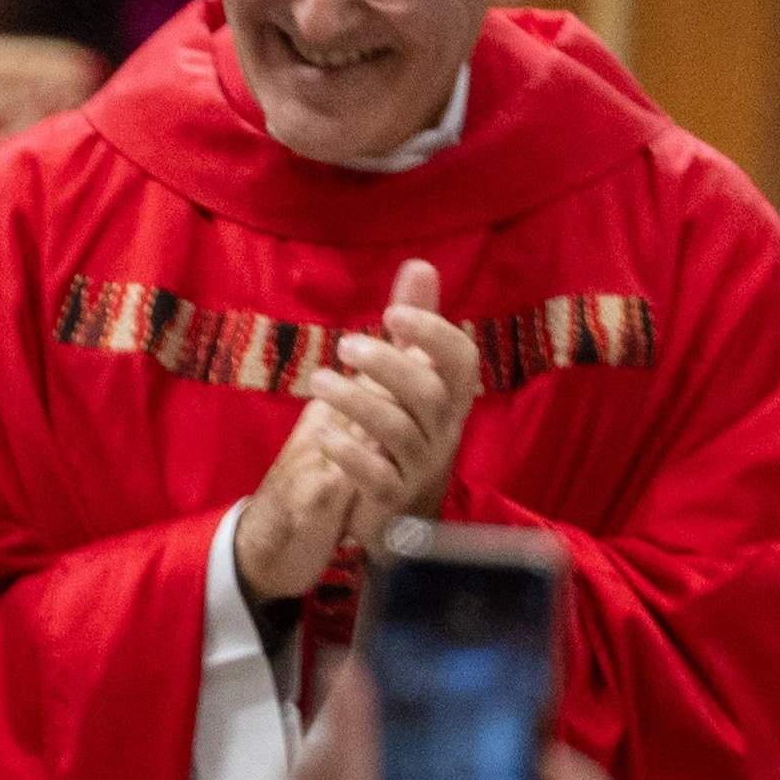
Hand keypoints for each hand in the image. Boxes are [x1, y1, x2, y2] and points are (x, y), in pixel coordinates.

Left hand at [231, 263, 486, 601]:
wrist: (391, 515)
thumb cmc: (400, 433)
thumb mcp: (406, 378)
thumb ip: (414, 325)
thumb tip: (419, 265)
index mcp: (449, 397)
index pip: (461, 359)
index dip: (434, 332)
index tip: (393, 312)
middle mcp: (443, 430)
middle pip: (428, 391)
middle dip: (388, 363)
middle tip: (345, 344)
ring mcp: (420, 467)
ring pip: (399, 430)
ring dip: (357, 401)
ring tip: (317, 381)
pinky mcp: (393, 500)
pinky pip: (378, 476)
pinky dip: (349, 453)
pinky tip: (323, 432)